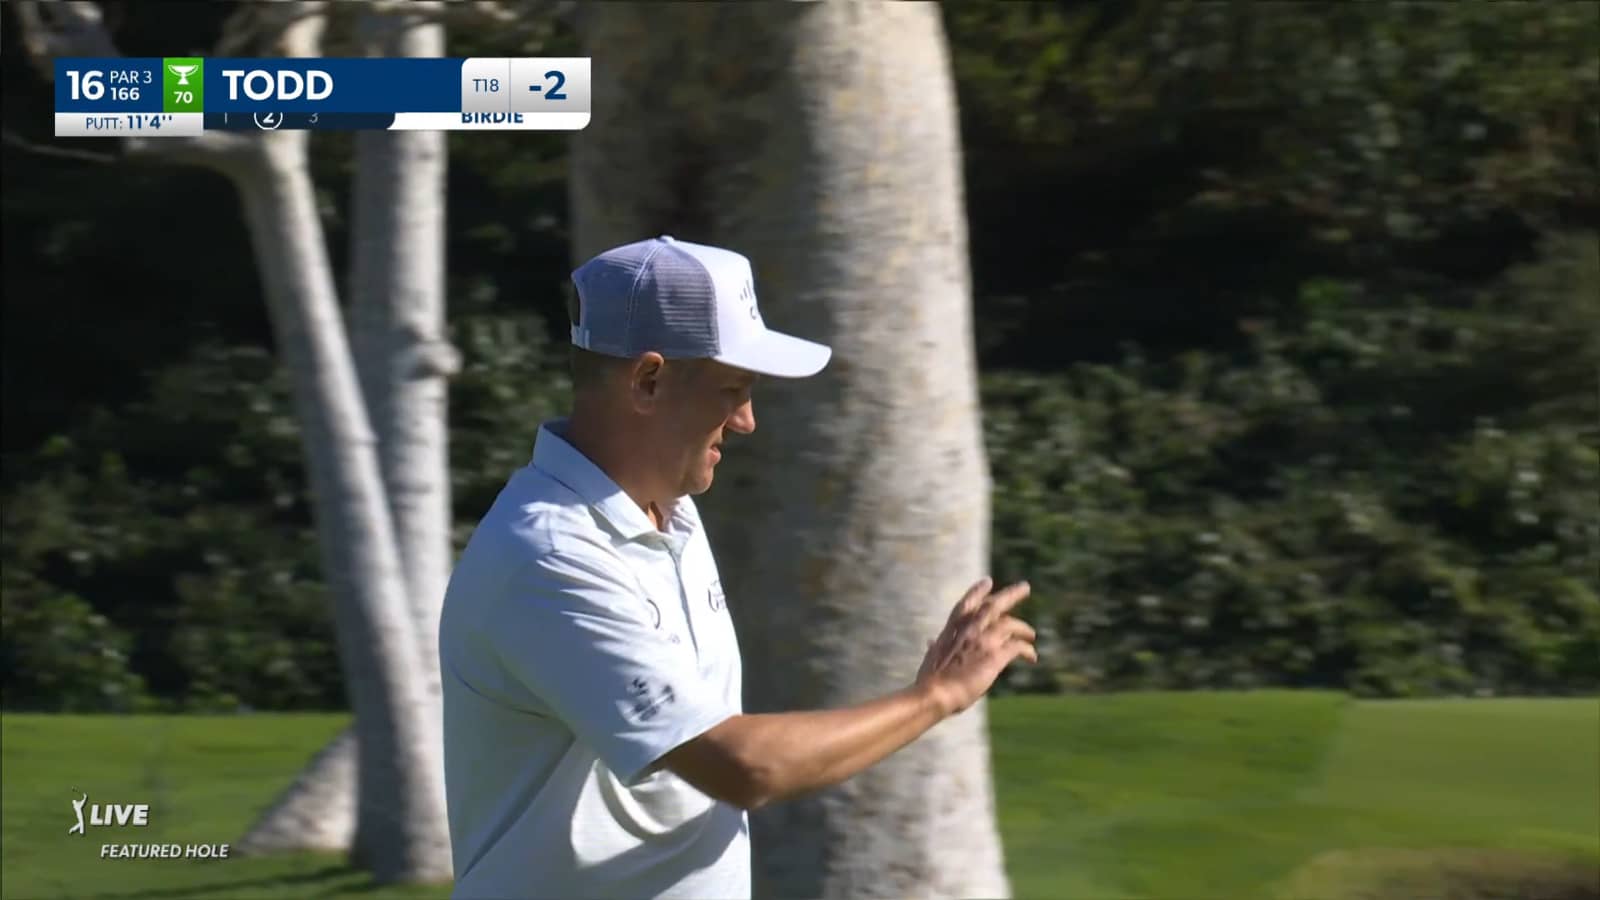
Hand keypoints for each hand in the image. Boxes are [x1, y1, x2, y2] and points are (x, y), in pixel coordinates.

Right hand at [915, 578, 1036, 716]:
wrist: (934, 694)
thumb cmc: (929, 682)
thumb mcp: (931, 657)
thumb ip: (935, 647)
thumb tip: (930, 642)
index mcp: (951, 630)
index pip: (966, 604)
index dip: (977, 591)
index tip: (988, 581)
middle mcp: (968, 630)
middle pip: (993, 605)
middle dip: (1010, 594)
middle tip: (1024, 587)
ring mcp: (982, 641)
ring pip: (1010, 623)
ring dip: (1023, 627)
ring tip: (1031, 634)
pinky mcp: (994, 656)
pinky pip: (1017, 647)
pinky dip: (1027, 650)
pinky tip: (1032, 657)